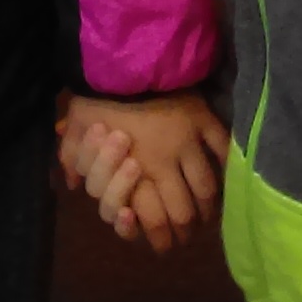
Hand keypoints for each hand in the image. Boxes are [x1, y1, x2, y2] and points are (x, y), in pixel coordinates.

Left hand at [58, 91, 229, 255]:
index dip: (158, 237)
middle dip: (186, 231)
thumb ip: (73, 158)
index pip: (151, 218)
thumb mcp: (76, 127)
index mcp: (135, 168)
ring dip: (209, 208)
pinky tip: (230, 181)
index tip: (163, 245)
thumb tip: (71, 183)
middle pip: (184, 212)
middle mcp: (166, 162)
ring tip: (208, 217)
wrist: (127, 56)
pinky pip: (223, 150)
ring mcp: (189, 142)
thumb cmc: (98, 95)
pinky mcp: (205, 120)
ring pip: (207, 188)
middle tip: (188, 237)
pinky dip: (228, 168)